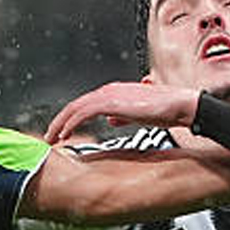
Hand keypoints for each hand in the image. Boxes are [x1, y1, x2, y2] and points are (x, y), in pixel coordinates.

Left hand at [45, 82, 199, 142]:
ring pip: (75, 108)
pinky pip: (84, 112)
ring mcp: (109, 95)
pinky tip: (65, 134)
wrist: (180, 105)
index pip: (84, 105)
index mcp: (113, 92)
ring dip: (61, 124)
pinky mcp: (112, 103)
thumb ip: (122, 115)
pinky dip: (71, 123)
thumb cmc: (164, 110)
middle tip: (50, 136)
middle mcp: (108, 91)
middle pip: (74, 105)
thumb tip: (111, 120)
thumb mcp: (138, 114)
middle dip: (59, 121)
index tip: (61, 131)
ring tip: (53, 138)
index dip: (70, 118)